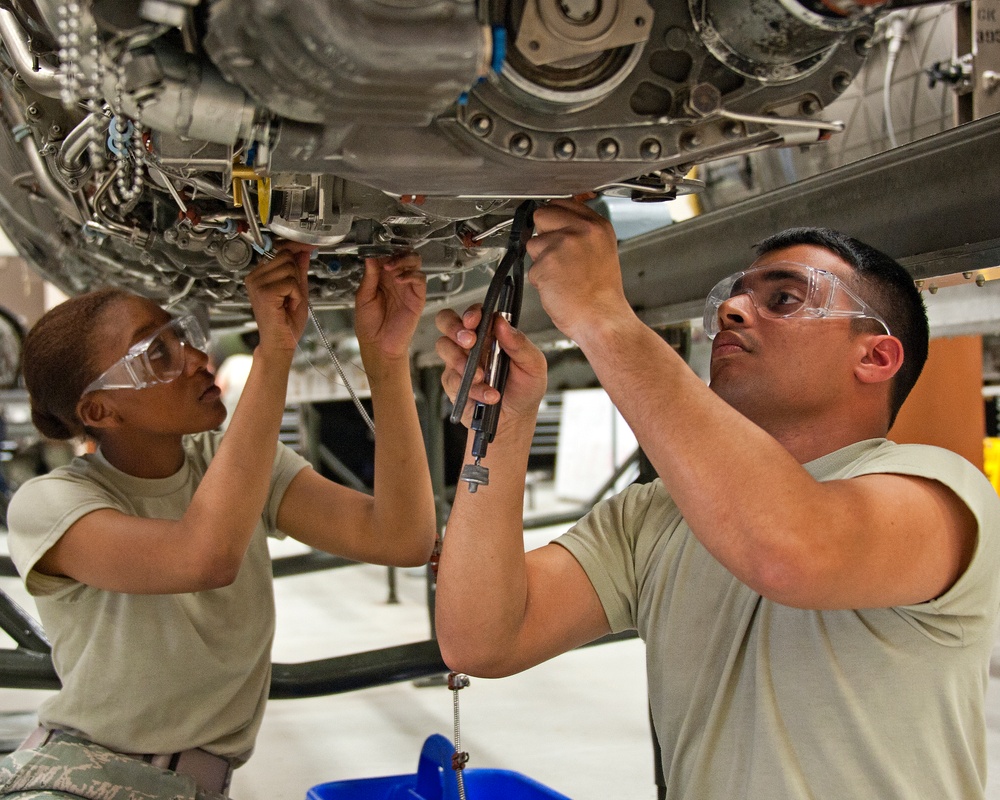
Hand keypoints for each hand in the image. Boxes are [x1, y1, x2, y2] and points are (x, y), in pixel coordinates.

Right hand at [244, 242, 312, 353]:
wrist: (279, 343)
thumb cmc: (286, 323)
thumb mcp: (298, 291)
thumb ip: (300, 271)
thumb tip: (303, 251)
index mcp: (260, 275)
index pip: (280, 250)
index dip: (296, 247)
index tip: (309, 246)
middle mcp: (255, 277)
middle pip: (286, 256)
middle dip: (296, 275)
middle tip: (292, 295)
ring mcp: (257, 283)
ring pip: (290, 268)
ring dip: (297, 287)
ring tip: (289, 301)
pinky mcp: (264, 292)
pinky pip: (291, 282)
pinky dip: (296, 295)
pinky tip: (288, 306)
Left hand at [354, 252, 426, 360]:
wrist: (378, 345)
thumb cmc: (369, 325)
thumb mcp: (363, 297)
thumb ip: (369, 277)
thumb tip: (370, 257)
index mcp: (381, 278)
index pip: (387, 255)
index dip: (383, 249)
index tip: (375, 247)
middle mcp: (396, 280)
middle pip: (404, 254)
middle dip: (396, 252)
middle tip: (385, 257)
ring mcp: (407, 287)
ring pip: (414, 262)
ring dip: (403, 260)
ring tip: (391, 267)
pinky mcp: (417, 297)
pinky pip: (420, 278)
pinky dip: (410, 274)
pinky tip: (399, 279)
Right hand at [435, 304, 546, 426]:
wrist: (515, 420)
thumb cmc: (525, 389)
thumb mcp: (533, 365)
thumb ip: (519, 343)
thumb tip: (502, 323)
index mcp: (493, 334)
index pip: (475, 313)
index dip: (471, 313)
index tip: (474, 321)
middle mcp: (474, 344)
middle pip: (447, 321)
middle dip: (453, 327)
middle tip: (468, 341)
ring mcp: (460, 362)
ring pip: (444, 347)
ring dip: (461, 361)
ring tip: (481, 376)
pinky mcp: (453, 382)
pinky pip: (452, 378)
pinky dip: (472, 388)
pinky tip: (487, 395)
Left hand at [526, 199, 629, 342]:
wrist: (602, 318)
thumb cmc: (600, 293)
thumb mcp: (601, 250)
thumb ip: (581, 231)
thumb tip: (555, 221)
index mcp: (597, 226)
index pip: (563, 202)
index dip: (554, 218)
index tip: (555, 229)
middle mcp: (581, 231)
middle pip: (542, 215)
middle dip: (543, 235)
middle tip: (558, 258)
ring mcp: (563, 245)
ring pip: (533, 243)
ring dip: (540, 260)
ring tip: (561, 276)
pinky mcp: (547, 263)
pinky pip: (531, 267)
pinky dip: (539, 279)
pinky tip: (557, 287)